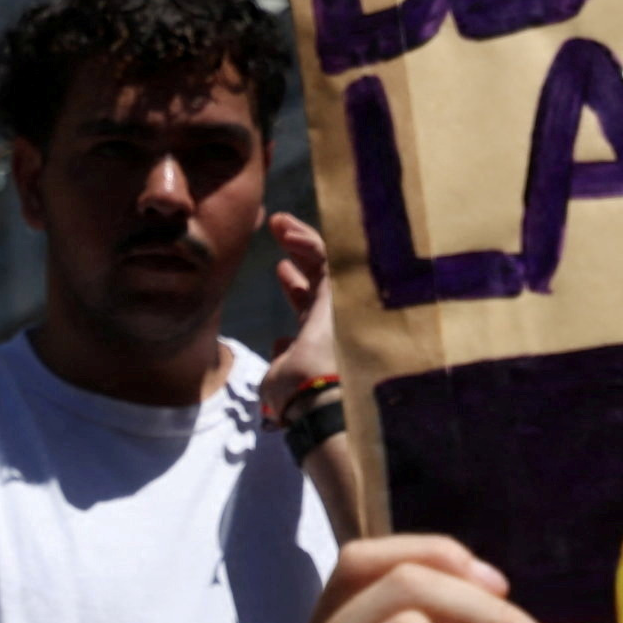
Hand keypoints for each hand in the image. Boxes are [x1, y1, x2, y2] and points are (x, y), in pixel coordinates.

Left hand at [255, 214, 339, 436]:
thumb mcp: (280, 378)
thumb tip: (280, 348)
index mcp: (318, 340)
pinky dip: (307, 240)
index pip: (309, 304)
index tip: (278, 267)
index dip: (295, 285)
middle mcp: (334, 320)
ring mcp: (340, 307)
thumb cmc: (298, 395)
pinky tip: (285, 228)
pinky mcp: (343, 294)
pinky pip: (326, 258)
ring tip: (279, 221)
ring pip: (325, 264)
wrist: (322, 401)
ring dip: (301, 239)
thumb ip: (281, 361)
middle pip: (319, 279)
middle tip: (279, 230)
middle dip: (300, 253)